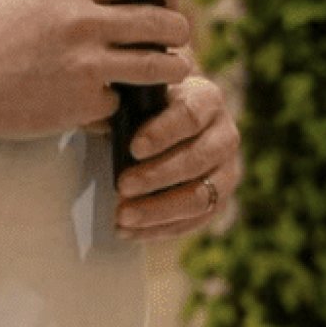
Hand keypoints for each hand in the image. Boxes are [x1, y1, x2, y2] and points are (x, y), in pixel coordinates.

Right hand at [0, 0, 192, 141]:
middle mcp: (82, 21)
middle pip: (160, 21)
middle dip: (180, 29)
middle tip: (180, 35)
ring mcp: (86, 64)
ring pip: (158, 65)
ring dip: (174, 68)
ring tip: (174, 68)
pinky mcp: (84, 102)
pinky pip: (123, 101)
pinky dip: (121, 103)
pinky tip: (109, 100)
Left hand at [115, 74, 239, 239]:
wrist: (175, 124)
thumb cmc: (152, 107)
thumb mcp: (145, 94)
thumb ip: (129, 103)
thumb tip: (98, 118)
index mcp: (208, 99)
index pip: (190, 115)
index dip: (162, 133)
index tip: (133, 148)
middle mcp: (226, 135)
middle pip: (197, 159)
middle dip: (156, 176)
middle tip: (121, 185)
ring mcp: (227, 171)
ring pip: (199, 197)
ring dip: (158, 210)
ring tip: (122, 215)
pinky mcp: (219, 200)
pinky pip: (194, 222)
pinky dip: (159, 229)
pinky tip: (129, 231)